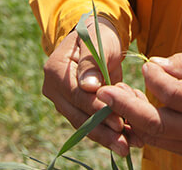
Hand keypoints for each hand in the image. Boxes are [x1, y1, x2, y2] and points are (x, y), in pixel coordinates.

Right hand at [42, 16, 129, 155]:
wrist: (99, 36)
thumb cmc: (100, 35)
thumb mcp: (98, 41)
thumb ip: (93, 62)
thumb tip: (88, 87)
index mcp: (56, 70)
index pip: (78, 96)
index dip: (99, 110)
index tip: (118, 122)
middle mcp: (54, 89)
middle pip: (79, 116)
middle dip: (103, 131)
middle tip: (125, 144)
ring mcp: (64, 101)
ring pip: (84, 124)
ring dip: (106, 137)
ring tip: (127, 146)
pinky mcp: (76, 108)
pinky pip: (91, 123)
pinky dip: (107, 131)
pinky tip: (125, 139)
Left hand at [96, 53, 181, 157]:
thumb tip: (154, 64)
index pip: (174, 94)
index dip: (155, 78)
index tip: (146, 65)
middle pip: (156, 123)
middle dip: (125, 107)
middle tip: (103, 91)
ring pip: (153, 136)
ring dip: (128, 118)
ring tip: (112, 97)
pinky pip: (158, 142)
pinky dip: (140, 127)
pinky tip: (129, 109)